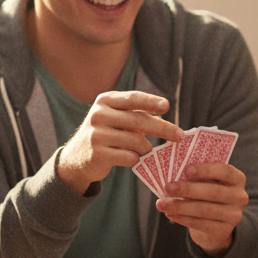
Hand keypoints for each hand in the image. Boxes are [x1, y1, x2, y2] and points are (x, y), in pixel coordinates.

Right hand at [57, 90, 184, 193]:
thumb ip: (135, 113)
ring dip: (147, 148)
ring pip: (137, 142)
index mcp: (105, 100)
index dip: (150, 102)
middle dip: (163, 128)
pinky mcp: (99, 154)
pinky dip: (136, 159)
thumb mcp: (115, 117)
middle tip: (180, 136)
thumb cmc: (106, 133)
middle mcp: (99, 115)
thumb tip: (165, 114)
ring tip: (145, 149)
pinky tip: (131, 158)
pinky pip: (130, 157)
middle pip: (139, 120)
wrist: (77, 158)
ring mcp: (97, 135)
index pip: (132, 98)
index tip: (166, 106)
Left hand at [157, 162, 247, 257]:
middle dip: (188, 189)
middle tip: (167, 187)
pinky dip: (183, 219)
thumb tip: (172, 173)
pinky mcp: (224, 231)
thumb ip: (197, 176)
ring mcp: (234, 215)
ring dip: (180, 207)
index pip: (225, 171)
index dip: (206, 170)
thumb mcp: (208, 182)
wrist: (215, 224)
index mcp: (237, 179)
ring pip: (204, 210)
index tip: (186, 170)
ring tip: (162, 204)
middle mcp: (240, 197)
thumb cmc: (207, 195)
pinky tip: (170, 215)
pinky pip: (201, 224)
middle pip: (213, 192)